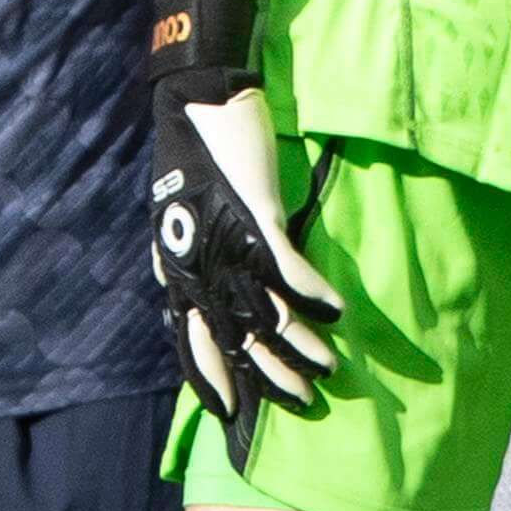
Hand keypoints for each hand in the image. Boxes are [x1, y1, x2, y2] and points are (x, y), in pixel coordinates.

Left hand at [149, 67, 343, 459]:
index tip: (231, 412)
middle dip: (269, 378)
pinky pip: (291, 273)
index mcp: (178, 270)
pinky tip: (337, 311)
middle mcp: (199, 269)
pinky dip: (315, 295)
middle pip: (235, 340)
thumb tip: (175, 287)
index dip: (212, 380)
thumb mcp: (173, 212)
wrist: (197, 98)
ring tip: (328, 367)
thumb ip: (179, 254)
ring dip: (301, 347)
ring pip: (267, 317)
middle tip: (300, 402)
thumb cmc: (189, 152)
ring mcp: (229, 248)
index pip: (191, 342)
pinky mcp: (258, 221)